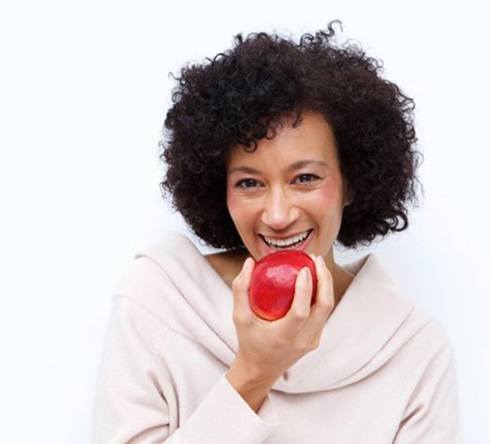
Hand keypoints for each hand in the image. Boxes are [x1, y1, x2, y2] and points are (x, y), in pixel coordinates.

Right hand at [230, 253, 334, 382]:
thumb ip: (240, 289)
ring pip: (327, 309)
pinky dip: (322, 294)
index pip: (300, 312)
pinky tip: (316, 279)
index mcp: (284, 336)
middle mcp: (302, 340)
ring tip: (318, 265)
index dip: (305, 289)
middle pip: (324, 307)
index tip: (304, 269)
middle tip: (315, 259)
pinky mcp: (316, 339)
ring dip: (326, 284)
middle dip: (324, 279)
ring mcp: (312, 341)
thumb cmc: (248, 341)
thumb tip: (249, 262)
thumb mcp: (239, 317)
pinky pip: (323, 313)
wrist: (260, 369)